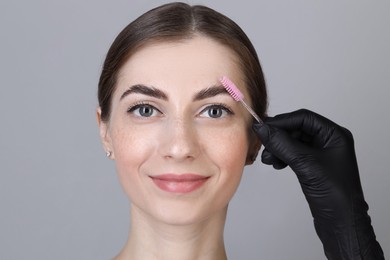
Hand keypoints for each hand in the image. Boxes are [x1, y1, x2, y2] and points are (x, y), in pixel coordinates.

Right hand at [253, 109, 383, 259]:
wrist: (341, 223)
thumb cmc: (334, 194)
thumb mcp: (305, 164)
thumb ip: (282, 144)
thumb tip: (263, 128)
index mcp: (334, 135)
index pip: (303, 118)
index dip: (282, 121)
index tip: (263, 127)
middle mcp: (328, 141)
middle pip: (297, 129)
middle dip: (279, 137)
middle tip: (264, 144)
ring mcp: (321, 154)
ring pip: (293, 142)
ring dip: (278, 148)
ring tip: (268, 159)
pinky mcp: (314, 166)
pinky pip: (294, 154)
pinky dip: (282, 156)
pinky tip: (276, 164)